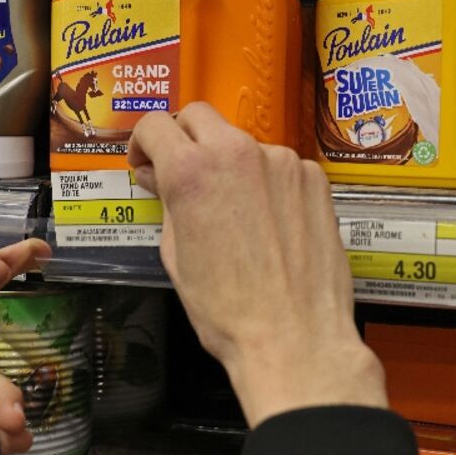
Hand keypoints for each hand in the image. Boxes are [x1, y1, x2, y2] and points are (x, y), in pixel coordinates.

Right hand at [128, 103, 385, 427]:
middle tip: (181, 171)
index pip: (156, 125)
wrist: (293, 338)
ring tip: (232, 210)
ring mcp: (281, 162)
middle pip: (200, 117)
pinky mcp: (313, 178)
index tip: (146, 159)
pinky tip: (267, 221)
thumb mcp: (176, 256)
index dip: (142, 143)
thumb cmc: (231, 311)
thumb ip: (167, 204)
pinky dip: (268, 182)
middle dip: (184, 138)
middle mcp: (238, 154)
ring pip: (243, 143)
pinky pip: (280, 166)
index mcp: (192, 172)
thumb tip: (160, 179)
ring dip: (230, 163)